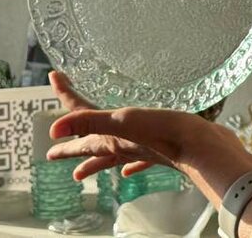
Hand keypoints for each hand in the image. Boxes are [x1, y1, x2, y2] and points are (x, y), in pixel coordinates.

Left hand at [46, 71, 179, 178]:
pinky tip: (129, 170)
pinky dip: (131, 165)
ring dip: (94, 163)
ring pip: (110, 157)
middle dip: (70, 147)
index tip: (54, 77)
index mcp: (110, 137)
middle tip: (52, 154)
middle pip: (89, 146)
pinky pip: (139, 161)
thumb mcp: (124, 120)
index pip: (79, 119)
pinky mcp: (159, 152)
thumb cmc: (163, 133)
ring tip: (79, 174)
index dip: (65, 95)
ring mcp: (140, 150)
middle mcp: (122, 146)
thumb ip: (90, 121)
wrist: (199, 148)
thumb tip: (53, 129)